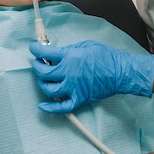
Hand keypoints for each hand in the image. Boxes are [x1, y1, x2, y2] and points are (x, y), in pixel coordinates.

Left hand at [29, 40, 153, 112]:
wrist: (120, 72)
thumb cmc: (105, 57)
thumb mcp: (85, 45)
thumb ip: (68, 50)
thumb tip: (57, 54)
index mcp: (70, 57)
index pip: (46, 53)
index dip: (36, 50)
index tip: (33, 49)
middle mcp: (68, 73)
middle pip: (44, 73)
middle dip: (37, 66)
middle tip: (38, 63)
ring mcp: (73, 88)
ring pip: (49, 89)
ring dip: (42, 83)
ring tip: (43, 78)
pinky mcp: (79, 99)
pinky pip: (61, 107)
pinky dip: (50, 108)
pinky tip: (42, 105)